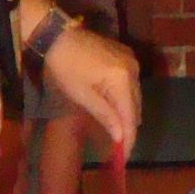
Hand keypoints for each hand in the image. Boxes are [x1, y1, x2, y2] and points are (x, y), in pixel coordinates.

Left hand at [42, 25, 140, 153]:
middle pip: (136, 107)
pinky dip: (124, 98)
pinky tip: (114, 108)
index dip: (128, 139)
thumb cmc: (65, 67)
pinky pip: (131, 84)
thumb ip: (105, 115)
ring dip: (126, 113)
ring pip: (135, 96)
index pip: (130, 117)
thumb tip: (121, 137)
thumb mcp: (82, 95)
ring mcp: (132, 61)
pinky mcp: (127, 56)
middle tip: (118, 148)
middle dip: (128, 128)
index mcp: (122, 80)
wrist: (58, 35)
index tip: (123, 158)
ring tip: (116, 132)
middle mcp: (133, 69)